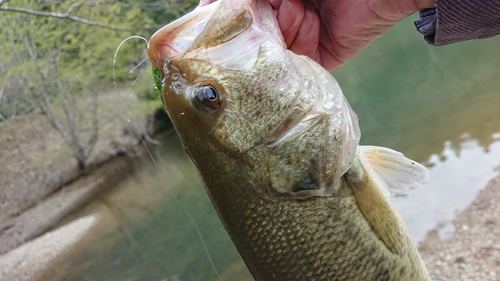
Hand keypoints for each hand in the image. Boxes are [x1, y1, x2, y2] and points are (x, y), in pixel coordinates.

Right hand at [270, 0, 434, 70]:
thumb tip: (236, 5)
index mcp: (287, 4)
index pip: (258, 19)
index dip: (254, 15)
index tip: (257, 6)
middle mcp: (295, 21)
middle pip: (265, 36)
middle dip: (269, 20)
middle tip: (284, 4)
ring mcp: (310, 40)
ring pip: (280, 51)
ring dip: (287, 28)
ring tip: (301, 9)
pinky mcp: (326, 56)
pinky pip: (303, 61)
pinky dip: (302, 43)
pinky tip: (312, 22)